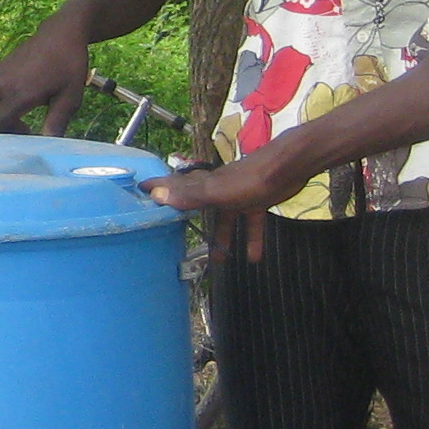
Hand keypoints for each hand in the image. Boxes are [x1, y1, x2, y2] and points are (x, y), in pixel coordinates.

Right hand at [0, 26, 91, 134]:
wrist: (60, 34)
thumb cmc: (69, 65)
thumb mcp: (70, 98)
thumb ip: (56, 123)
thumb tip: (48, 147)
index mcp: (18, 95)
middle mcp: (0, 86)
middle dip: (11, 131)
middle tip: (33, 131)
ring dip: (11, 116)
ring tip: (33, 111)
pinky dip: (9, 104)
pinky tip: (27, 98)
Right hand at [149, 147, 301, 261]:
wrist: (289, 168)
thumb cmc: (250, 179)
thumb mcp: (216, 191)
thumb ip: (189, 195)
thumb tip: (155, 195)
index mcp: (204, 184)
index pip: (174, 186)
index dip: (157, 188)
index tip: (139, 192)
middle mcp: (217, 188)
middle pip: (197, 205)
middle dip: (187, 219)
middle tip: (174, 235)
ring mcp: (237, 194)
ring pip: (224, 218)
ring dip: (221, 238)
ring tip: (217, 260)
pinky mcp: (257, 200)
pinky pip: (250, 223)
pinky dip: (251, 240)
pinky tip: (253, 258)